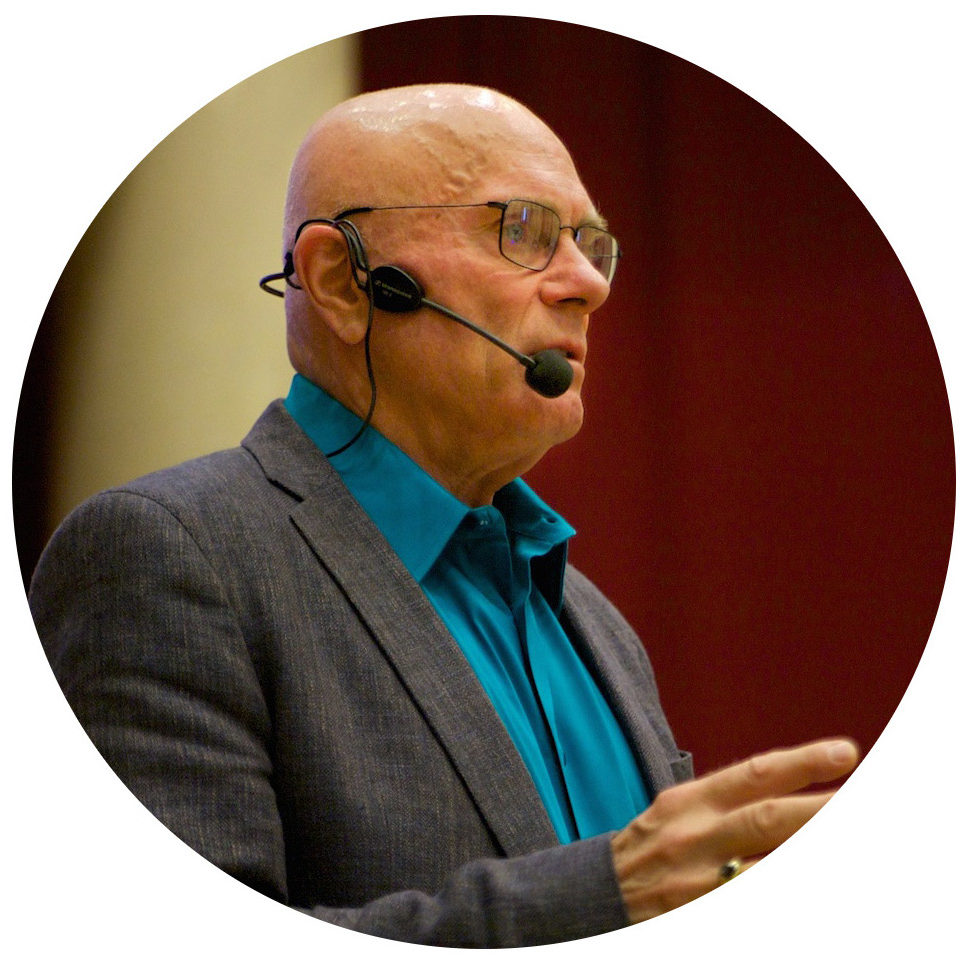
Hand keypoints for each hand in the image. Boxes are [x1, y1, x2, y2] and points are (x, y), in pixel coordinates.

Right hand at [611, 738, 858, 921]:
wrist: (599, 897)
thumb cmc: (652, 848)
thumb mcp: (678, 811)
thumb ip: (729, 802)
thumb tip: (794, 794)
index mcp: (689, 802)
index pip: (754, 774)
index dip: (803, 762)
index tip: (847, 752)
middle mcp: (695, 838)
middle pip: (769, 820)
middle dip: (822, 809)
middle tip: (867, 799)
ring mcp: (698, 884)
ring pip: (770, 869)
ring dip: (812, 856)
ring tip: (854, 845)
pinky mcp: (699, 918)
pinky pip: (752, 905)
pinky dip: (785, 894)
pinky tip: (811, 883)